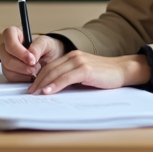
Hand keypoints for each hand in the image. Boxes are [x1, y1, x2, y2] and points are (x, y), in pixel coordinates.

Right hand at [0, 27, 65, 82]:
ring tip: (36, 70)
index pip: (8, 35)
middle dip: (22, 65)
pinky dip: (23, 78)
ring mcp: (7, 60)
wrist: (52, 60)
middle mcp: (9, 47)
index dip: (17, 48)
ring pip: (7, 68)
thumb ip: (38, 47)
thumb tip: (31, 56)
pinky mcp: (9, 72)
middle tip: (36, 67)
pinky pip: (11, 77)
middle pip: (5, 55)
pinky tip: (32, 75)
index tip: (31, 58)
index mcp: (17, 34)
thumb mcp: (47, 44)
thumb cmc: (48, 48)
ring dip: (24, 73)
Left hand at [28, 51, 150, 94]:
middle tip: (30, 94)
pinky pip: (66, 78)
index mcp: (72, 56)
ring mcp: (79, 62)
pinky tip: (48, 91)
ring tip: (35, 94)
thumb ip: (71, 78)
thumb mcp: (84, 75)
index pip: (50, 67)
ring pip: (55, 72)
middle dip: (38, 82)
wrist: (122, 70)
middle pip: (49, 69)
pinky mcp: (85, 69)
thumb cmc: (104, 75)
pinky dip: (55, 85)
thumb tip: (54, 90)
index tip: (32, 88)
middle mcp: (74, 56)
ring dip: (43, 84)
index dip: (39, 78)